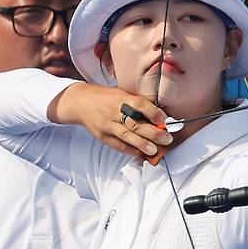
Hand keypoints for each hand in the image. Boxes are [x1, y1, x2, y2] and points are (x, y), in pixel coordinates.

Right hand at [48, 82, 173, 160]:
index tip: (164, 120)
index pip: (139, 104)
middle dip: (153, 133)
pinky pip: (118, 146)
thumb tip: (159, 115)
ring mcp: (107, 125)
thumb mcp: (121, 94)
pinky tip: (141, 154)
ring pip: (127, 137)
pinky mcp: (103, 136)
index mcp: (120, 98)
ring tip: (155, 150)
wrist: (80, 102)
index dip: (153, 113)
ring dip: (143, 145)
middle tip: (167, 138)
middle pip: (135, 124)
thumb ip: (137, 104)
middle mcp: (113, 112)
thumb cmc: (106, 98)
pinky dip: (131, 151)